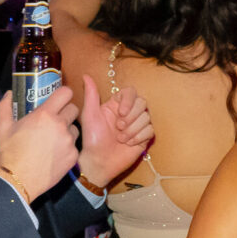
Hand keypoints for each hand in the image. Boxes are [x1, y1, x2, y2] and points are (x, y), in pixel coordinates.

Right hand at [0, 85, 79, 198]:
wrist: (17, 181)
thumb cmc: (9, 154)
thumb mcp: (2, 127)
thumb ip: (5, 106)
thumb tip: (10, 94)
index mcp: (44, 115)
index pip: (66, 93)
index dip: (64, 93)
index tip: (59, 98)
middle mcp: (60, 125)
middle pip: (73, 109)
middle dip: (65, 111)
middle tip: (54, 119)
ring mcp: (69, 142)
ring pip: (75, 128)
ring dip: (67, 129)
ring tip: (52, 138)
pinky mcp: (73, 156)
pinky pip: (74, 146)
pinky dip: (67, 147)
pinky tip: (54, 153)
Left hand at [77, 75, 153, 190]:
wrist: (99, 162)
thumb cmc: (92, 139)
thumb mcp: (89, 115)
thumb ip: (91, 95)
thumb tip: (86, 75)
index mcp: (116, 105)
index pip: (131, 92)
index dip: (129, 101)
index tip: (120, 112)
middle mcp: (128, 113)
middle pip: (142, 103)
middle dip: (131, 117)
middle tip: (118, 127)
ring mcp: (137, 125)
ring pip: (146, 117)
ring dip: (132, 129)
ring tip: (120, 138)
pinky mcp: (144, 137)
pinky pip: (150, 130)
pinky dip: (138, 137)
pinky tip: (128, 143)